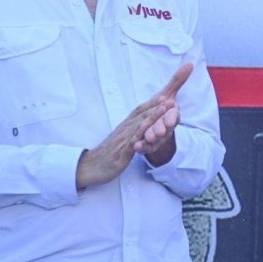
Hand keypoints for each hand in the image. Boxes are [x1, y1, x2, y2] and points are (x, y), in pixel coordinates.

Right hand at [75, 63, 192, 187]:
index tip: (165, 95)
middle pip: (142, 115)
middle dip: (157, 106)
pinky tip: (149, 130)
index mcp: (126, 126)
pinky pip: (132, 143)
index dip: (152, 103)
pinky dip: (140, 136)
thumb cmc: (108, 152)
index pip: (140, 112)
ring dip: (153, 116)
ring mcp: (123, 140)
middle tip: (171, 98)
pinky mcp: (122, 152)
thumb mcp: (122, 139)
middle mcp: (125, 130)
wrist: (90, 166)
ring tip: (164, 107)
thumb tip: (142, 123)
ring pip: (140, 126)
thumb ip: (132, 131)